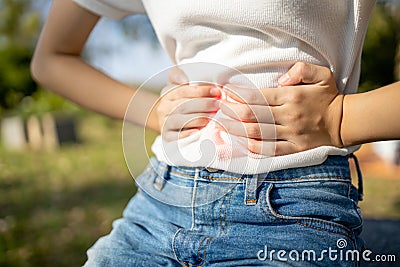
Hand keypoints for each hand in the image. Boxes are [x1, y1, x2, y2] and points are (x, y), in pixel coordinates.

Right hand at [157, 67, 220, 140]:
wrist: (168, 118)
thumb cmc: (179, 98)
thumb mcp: (176, 82)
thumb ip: (178, 75)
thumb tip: (184, 80)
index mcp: (167, 93)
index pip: (183, 90)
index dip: (200, 90)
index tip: (215, 90)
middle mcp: (164, 108)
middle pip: (184, 106)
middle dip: (203, 104)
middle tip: (217, 104)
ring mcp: (164, 122)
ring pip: (181, 120)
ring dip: (198, 118)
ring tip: (212, 116)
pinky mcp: (166, 135)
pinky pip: (175, 136)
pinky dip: (186, 135)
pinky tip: (198, 132)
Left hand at [219, 62, 343, 155]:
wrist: (344, 122)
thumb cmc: (327, 96)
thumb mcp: (321, 74)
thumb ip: (301, 70)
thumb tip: (281, 79)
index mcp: (291, 97)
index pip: (257, 96)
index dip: (237, 95)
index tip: (225, 92)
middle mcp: (288, 116)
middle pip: (252, 116)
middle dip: (230, 112)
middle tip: (218, 109)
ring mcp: (290, 134)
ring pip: (256, 133)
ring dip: (235, 130)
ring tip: (221, 125)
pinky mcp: (293, 149)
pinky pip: (268, 150)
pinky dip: (252, 147)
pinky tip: (240, 142)